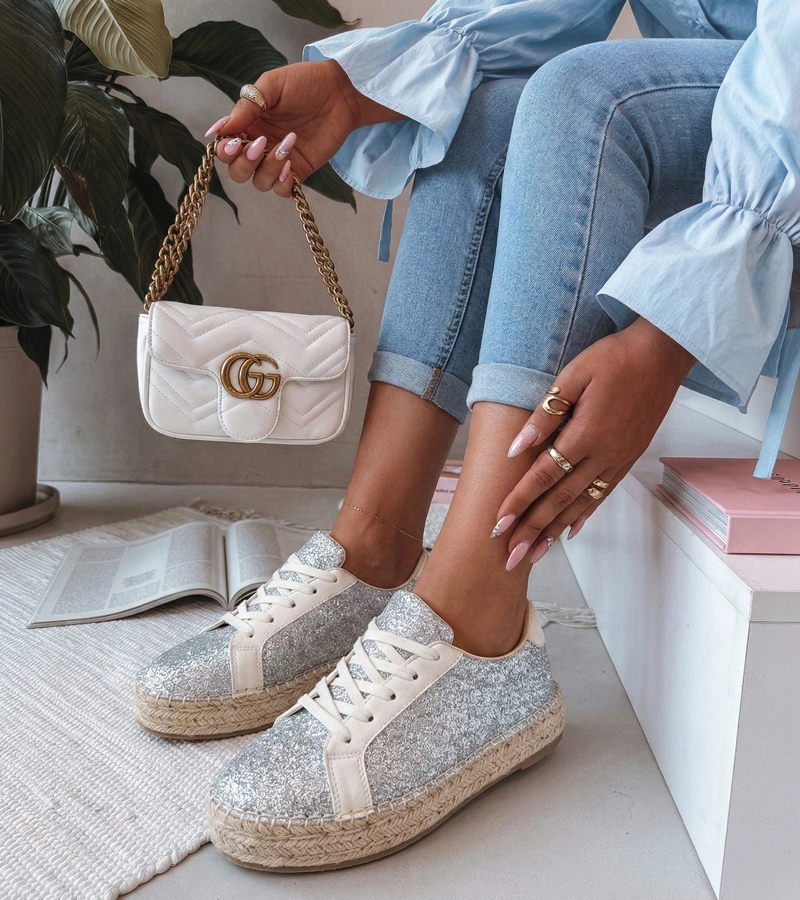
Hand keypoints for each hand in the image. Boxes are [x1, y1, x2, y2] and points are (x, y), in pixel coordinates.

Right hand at [206, 60, 403, 197]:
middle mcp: (259, 146)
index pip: (224, 149)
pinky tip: (291, 165)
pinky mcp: (299, 171)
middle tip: (259, 145)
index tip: (234, 141)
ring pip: (260, 183)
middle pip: (237, 172)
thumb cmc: (305, 82)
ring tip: (286, 145)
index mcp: (247, 126)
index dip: (224, 151)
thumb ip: (245, 107)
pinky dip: (283, 182)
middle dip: (244, 164)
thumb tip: (217, 130)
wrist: (340, 91)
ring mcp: (279, 161)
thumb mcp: (271, 86)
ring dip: (268, 168)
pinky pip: (283, 190)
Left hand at [494, 317, 695, 568]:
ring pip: (581, 503)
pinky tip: (571, 530)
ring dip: (556, 531)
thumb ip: (545, 414)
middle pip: (560, 500)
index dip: (519, 502)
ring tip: (535, 553)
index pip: (544, 476)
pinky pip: (603, 494)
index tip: (498, 524)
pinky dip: (584, 514)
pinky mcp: (628, 458)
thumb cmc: (615, 358)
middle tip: (511, 557)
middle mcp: (603, 454)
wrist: (663, 355)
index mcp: (586, 434)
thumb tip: (518, 447)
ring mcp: (618, 459)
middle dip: (532, 530)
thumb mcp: (574, 375)